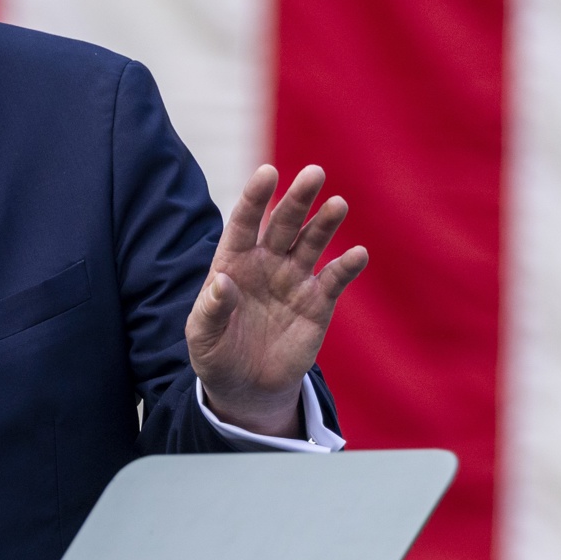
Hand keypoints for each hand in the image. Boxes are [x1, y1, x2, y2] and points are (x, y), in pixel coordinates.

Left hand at [187, 165, 366, 437]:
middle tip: (314, 172)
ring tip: (337, 204)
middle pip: (284, 224)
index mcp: (233, 263)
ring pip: (312, 243)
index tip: (267, 172)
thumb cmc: (216, 355)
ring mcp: (294, 280)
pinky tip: (357, 254)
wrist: (246, 387)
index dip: (255, 198)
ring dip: (325, 223)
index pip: (244, 223)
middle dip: (298, 199)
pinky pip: (334, 280)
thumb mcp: (203, 338)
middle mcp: (266, 263)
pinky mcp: (318, 303)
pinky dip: (347, 266)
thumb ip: (211, 310)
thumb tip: (222, 283)